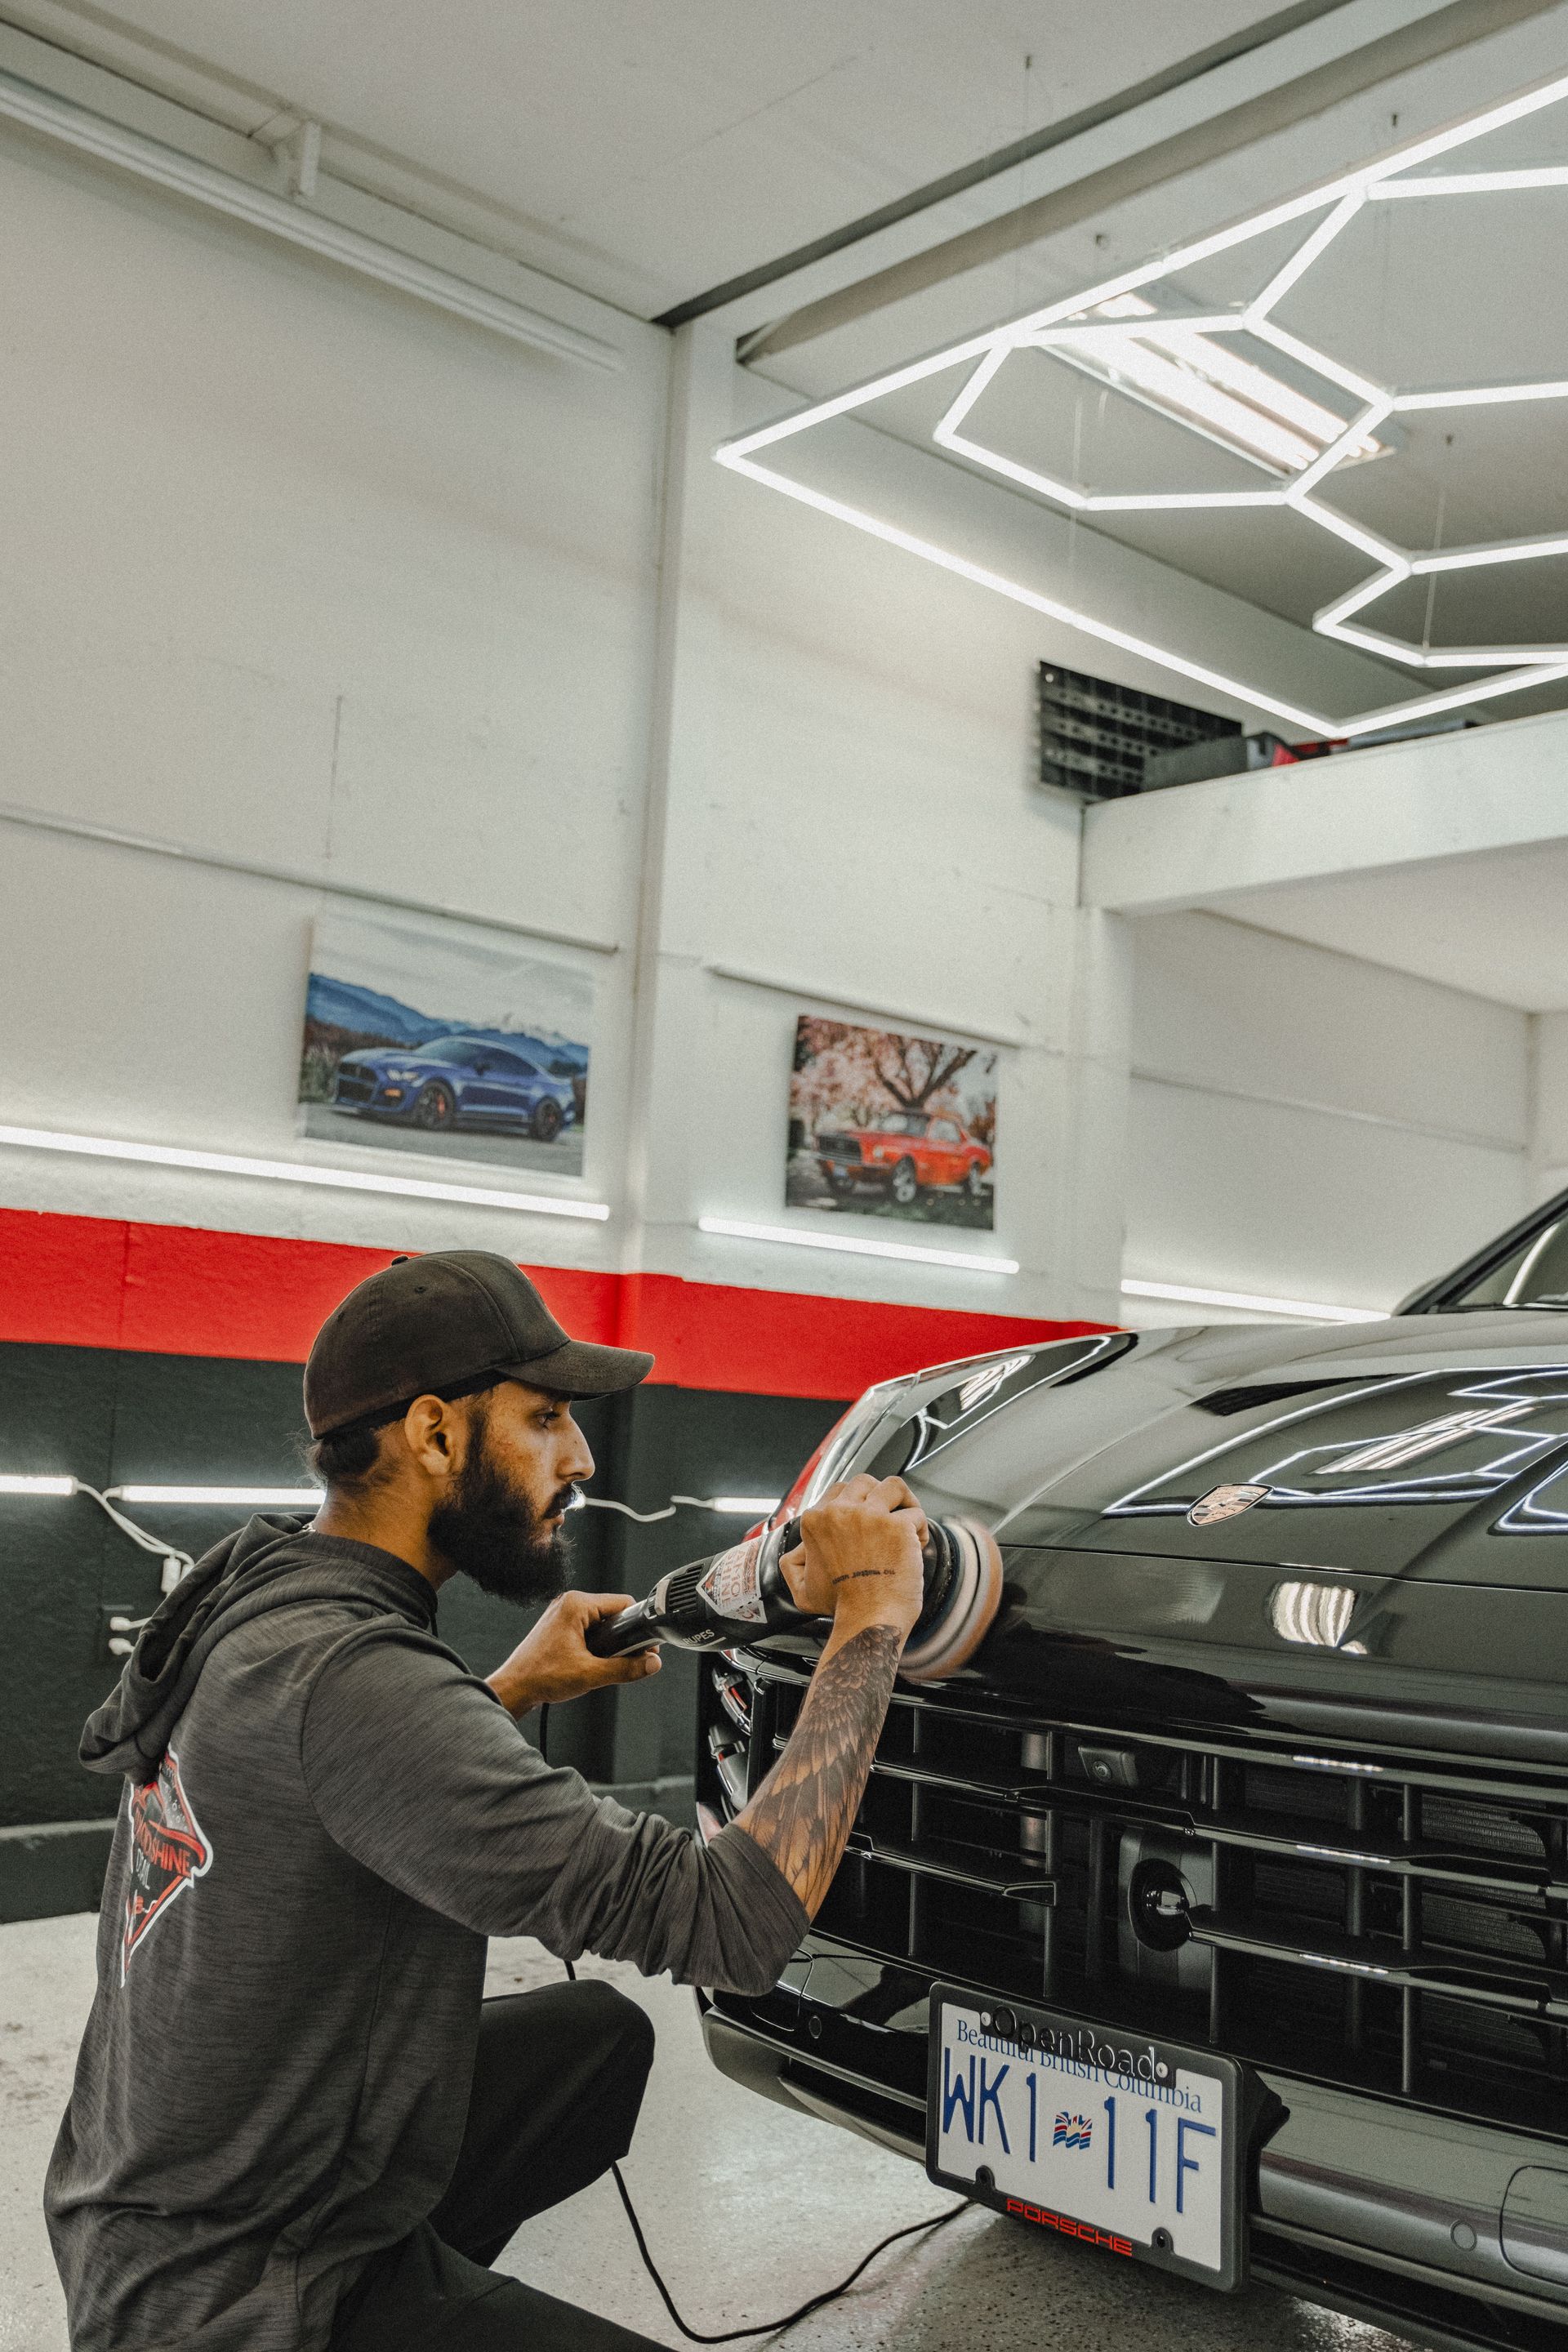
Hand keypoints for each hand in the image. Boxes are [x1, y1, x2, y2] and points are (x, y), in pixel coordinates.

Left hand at [485, 1590, 660, 1717]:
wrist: (513, 1688)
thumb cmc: (541, 1677)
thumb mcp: (591, 1674)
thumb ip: (625, 1669)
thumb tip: (652, 1664)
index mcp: (576, 1604)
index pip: (623, 1603)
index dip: (638, 1625)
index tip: (646, 1646)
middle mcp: (569, 1603)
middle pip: (612, 1613)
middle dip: (623, 1636)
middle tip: (627, 1659)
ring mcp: (561, 1613)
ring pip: (601, 1622)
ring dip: (609, 1642)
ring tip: (605, 1663)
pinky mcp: (558, 1625)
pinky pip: (587, 1628)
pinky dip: (596, 1643)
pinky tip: (593, 1662)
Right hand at [778, 1475, 926, 1635]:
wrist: (867, 1620)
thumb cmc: (840, 1606)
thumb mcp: (801, 1587)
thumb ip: (793, 1564)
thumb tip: (799, 1550)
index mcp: (816, 1520)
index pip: (840, 1490)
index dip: (858, 1504)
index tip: (868, 1522)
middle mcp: (840, 1512)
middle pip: (865, 1482)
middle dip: (880, 1497)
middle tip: (889, 1519)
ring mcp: (870, 1516)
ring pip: (893, 1486)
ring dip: (903, 1501)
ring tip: (907, 1521)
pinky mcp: (897, 1527)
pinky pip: (916, 1513)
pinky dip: (920, 1528)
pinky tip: (916, 1544)